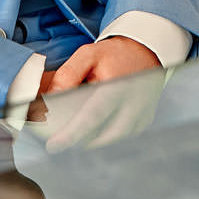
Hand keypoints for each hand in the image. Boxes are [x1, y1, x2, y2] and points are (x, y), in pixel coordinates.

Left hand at [31, 39, 166, 147]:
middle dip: (77, 140)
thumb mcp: (88, 55)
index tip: (54, 145)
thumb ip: (69, 74)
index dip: (72, 134)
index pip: (92, 116)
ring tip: (76, 129)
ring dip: (91, 139)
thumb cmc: (115, 55)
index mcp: (117, 87)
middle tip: (60, 138)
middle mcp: (133, 104)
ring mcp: (141, 115)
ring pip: (110, 139)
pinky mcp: (143, 121)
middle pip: (101, 135)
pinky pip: (119, 136)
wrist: (146, 52)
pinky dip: (104, 135)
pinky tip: (95, 126)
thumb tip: (53, 96)